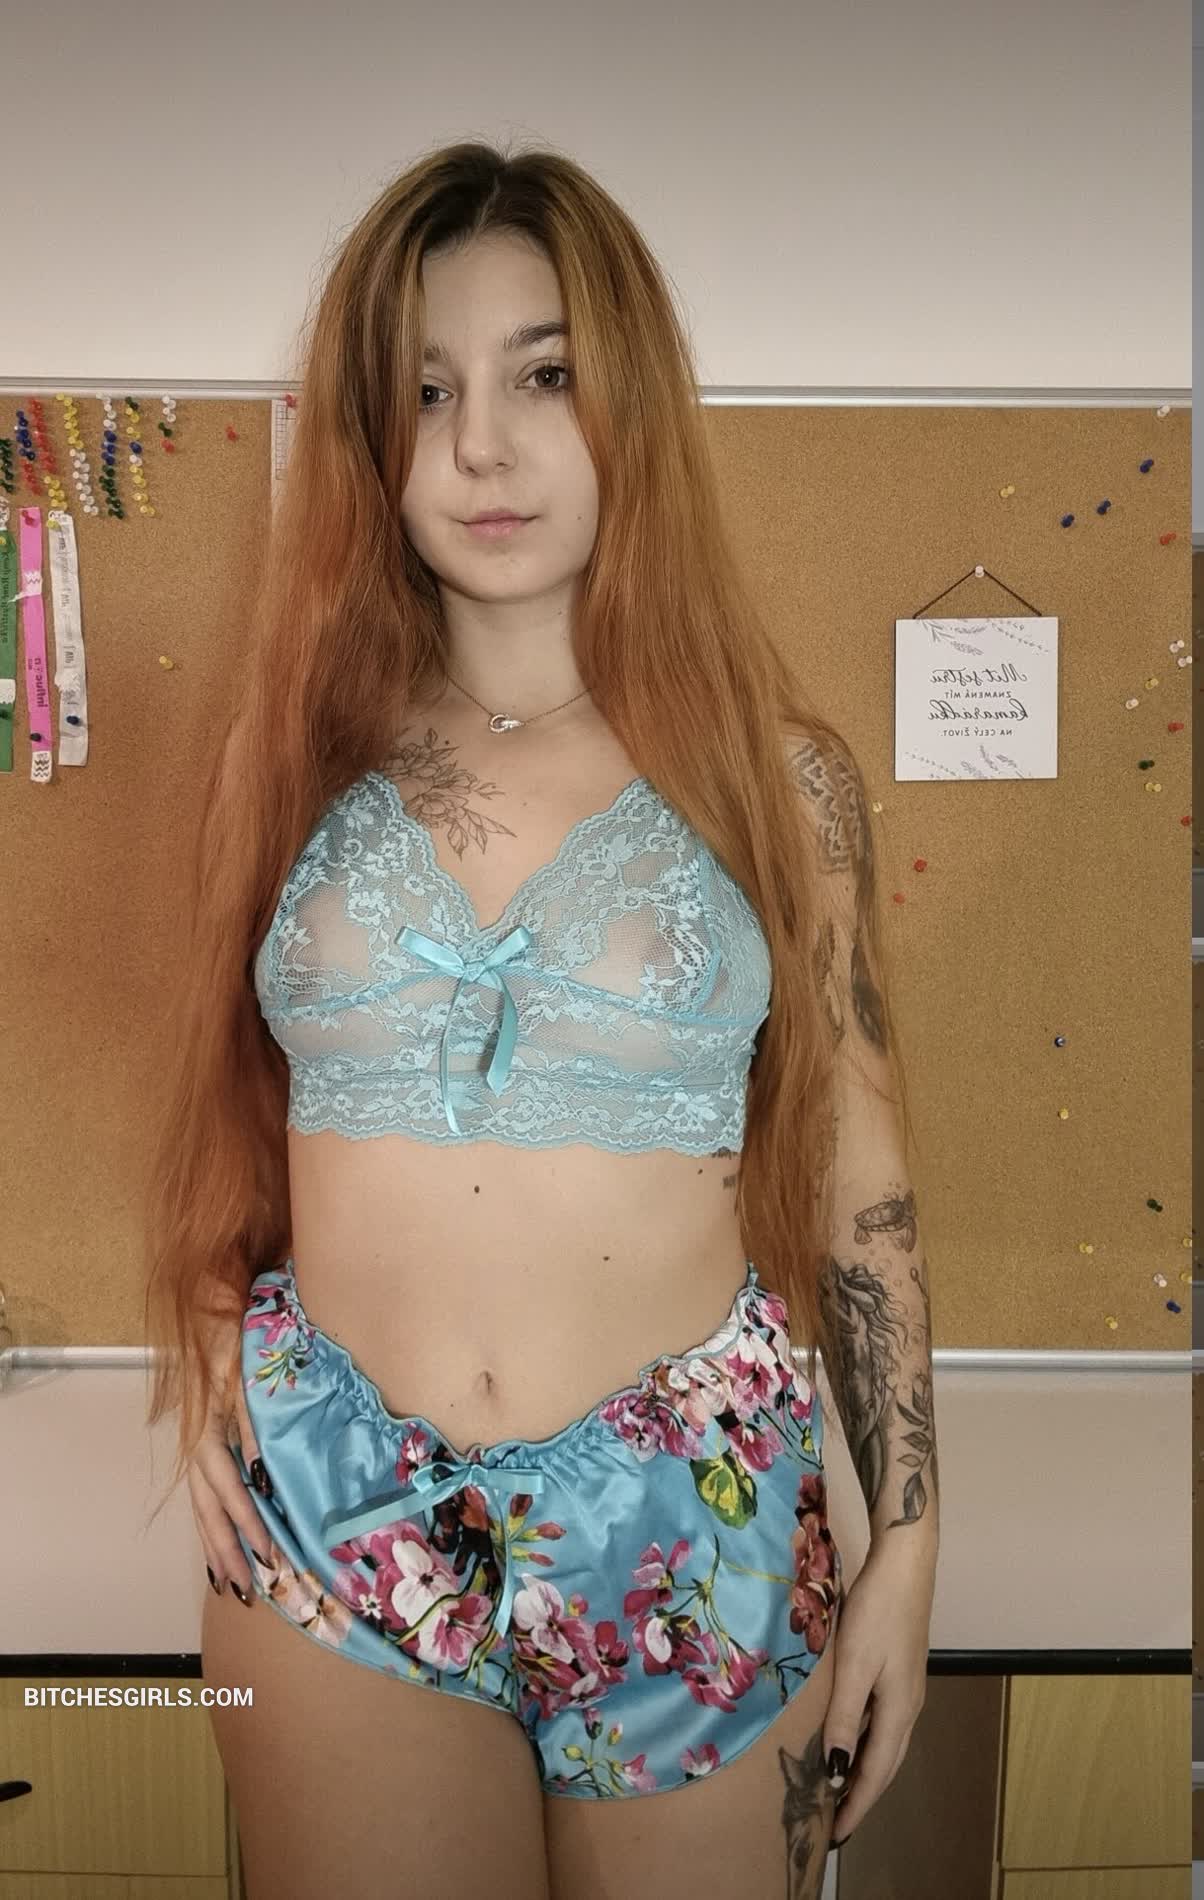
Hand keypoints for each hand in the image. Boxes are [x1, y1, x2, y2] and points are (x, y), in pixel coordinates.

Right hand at [186, 1312, 275, 1604]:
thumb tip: (263, 1477)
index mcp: (207, 1432)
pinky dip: (214, 1523)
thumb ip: (254, 1427)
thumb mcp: (246, 1378)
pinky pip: (206, 1494)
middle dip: (228, 1551)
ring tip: (232, 1584)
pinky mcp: (204, 1444)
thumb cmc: (234, 1337)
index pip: (228, 1491)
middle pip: (208, 1510)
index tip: (271, 1555)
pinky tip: (222, 1546)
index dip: (249, 1524)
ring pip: (203, 1508)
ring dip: (218, 1546)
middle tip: (249, 1590)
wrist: (211, 1307)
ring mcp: (196, 1447)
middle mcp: (196, 1447)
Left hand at [821, 1536, 936, 1846]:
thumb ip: (845, 1717)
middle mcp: (907, 1707)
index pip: (876, 1773)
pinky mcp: (898, 1670)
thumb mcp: (855, 1665)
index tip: (837, 1838)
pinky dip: (864, 1741)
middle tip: (835, 1823)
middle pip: (884, 1763)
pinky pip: (880, 1721)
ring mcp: (905, 1688)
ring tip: (838, 1790)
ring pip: (883, 1743)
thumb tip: (836, 1770)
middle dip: (861, 1795)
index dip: (857, 1805)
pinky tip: (847, 1738)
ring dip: (863, 1769)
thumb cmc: (878, 1612)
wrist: (905, 1564)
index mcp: (899, 1711)